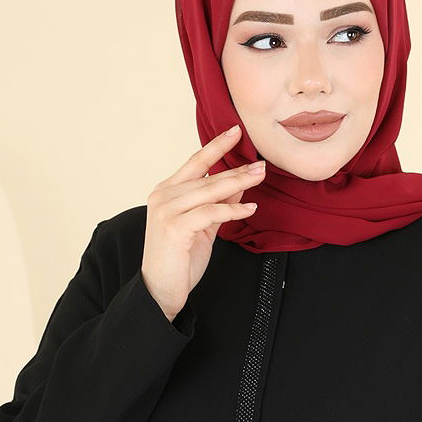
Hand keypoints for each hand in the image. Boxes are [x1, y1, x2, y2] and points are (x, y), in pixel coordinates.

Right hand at [142, 122, 264, 320]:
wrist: (159, 290)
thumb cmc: (179, 260)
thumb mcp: (203, 227)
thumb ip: (217, 204)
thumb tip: (237, 183)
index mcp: (167, 192)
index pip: (195, 162)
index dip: (216, 146)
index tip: (236, 131)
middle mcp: (163, 196)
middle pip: (206, 176)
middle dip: (236, 168)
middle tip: (261, 163)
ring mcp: (166, 211)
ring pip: (208, 191)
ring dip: (237, 183)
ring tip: (259, 177)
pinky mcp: (174, 227)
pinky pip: (209, 213)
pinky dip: (232, 210)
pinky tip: (249, 208)